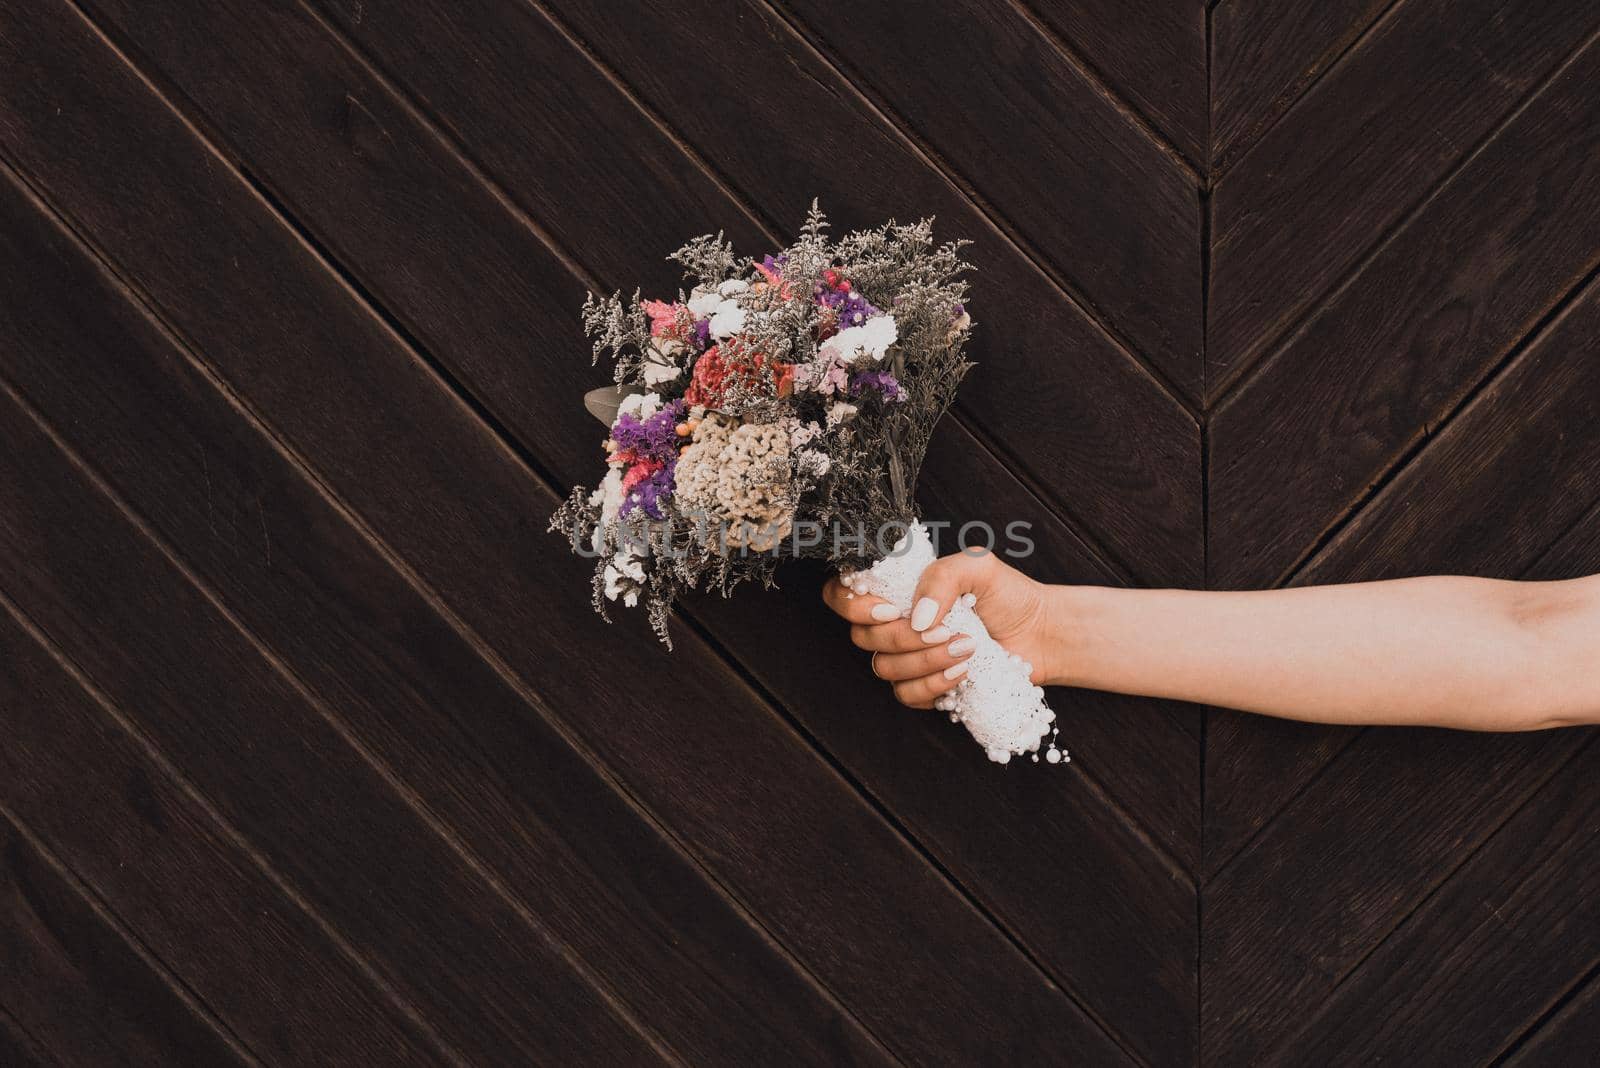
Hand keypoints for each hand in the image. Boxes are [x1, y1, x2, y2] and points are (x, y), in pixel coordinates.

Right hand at [822, 548, 1059, 708]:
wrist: (1040, 634)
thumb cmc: (1008, 595)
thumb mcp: (978, 566)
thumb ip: (942, 576)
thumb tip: (917, 616)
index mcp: (896, 589)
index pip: (841, 595)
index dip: (852, 605)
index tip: (889, 609)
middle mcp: (894, 623)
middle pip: (863, 638)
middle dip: (904, 637)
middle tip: (946, 628)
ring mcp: (907, 658)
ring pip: (885, 669)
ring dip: (926, 661)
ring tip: (966, 648)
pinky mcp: (924, 687)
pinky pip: (906, 695)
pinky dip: (933, 686)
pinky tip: (962, 673)